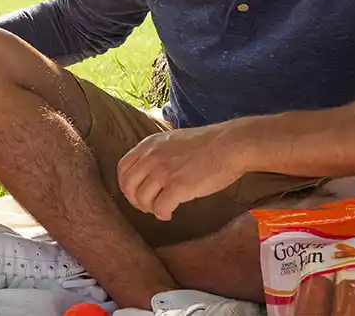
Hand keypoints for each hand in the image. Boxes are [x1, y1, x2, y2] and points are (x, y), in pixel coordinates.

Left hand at [117, 122, 250, 221]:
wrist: (232, 145)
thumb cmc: (208, 144)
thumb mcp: (173, 140)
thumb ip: (157, 153)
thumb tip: (147, 173)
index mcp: (149, 145)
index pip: (122, 169)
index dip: (126, 185)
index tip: (136, 193)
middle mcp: (152, 157)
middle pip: (128, 186)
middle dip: (135, 201)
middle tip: (147, 206)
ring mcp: (164, 171)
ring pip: (142, 200)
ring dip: (150, 209)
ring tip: (161, 209)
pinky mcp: (179, 186)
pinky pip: (160, 208)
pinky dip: (162, 215)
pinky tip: (170, 214)